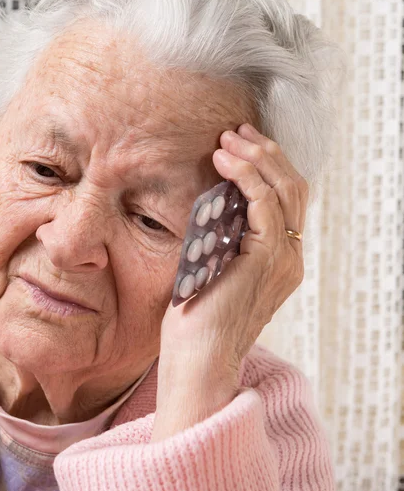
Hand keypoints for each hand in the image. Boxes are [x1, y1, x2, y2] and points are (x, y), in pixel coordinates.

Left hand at [151, 122, 308, 441]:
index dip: (268, 167)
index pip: (288, 200)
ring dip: (257, 157)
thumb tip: (210, 202)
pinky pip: (265, 203)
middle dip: (266, 153)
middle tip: (237, 131)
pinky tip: (224, 160)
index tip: (240, 145)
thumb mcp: (213, 268)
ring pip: (285, 190)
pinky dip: (246, 175)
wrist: (198, 360)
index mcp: (281, 260)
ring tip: (228, 139)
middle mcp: (291, 257)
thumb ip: (222, 237)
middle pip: (294, 188)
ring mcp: (284, 258)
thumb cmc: (196, 319)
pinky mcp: (268, 258)